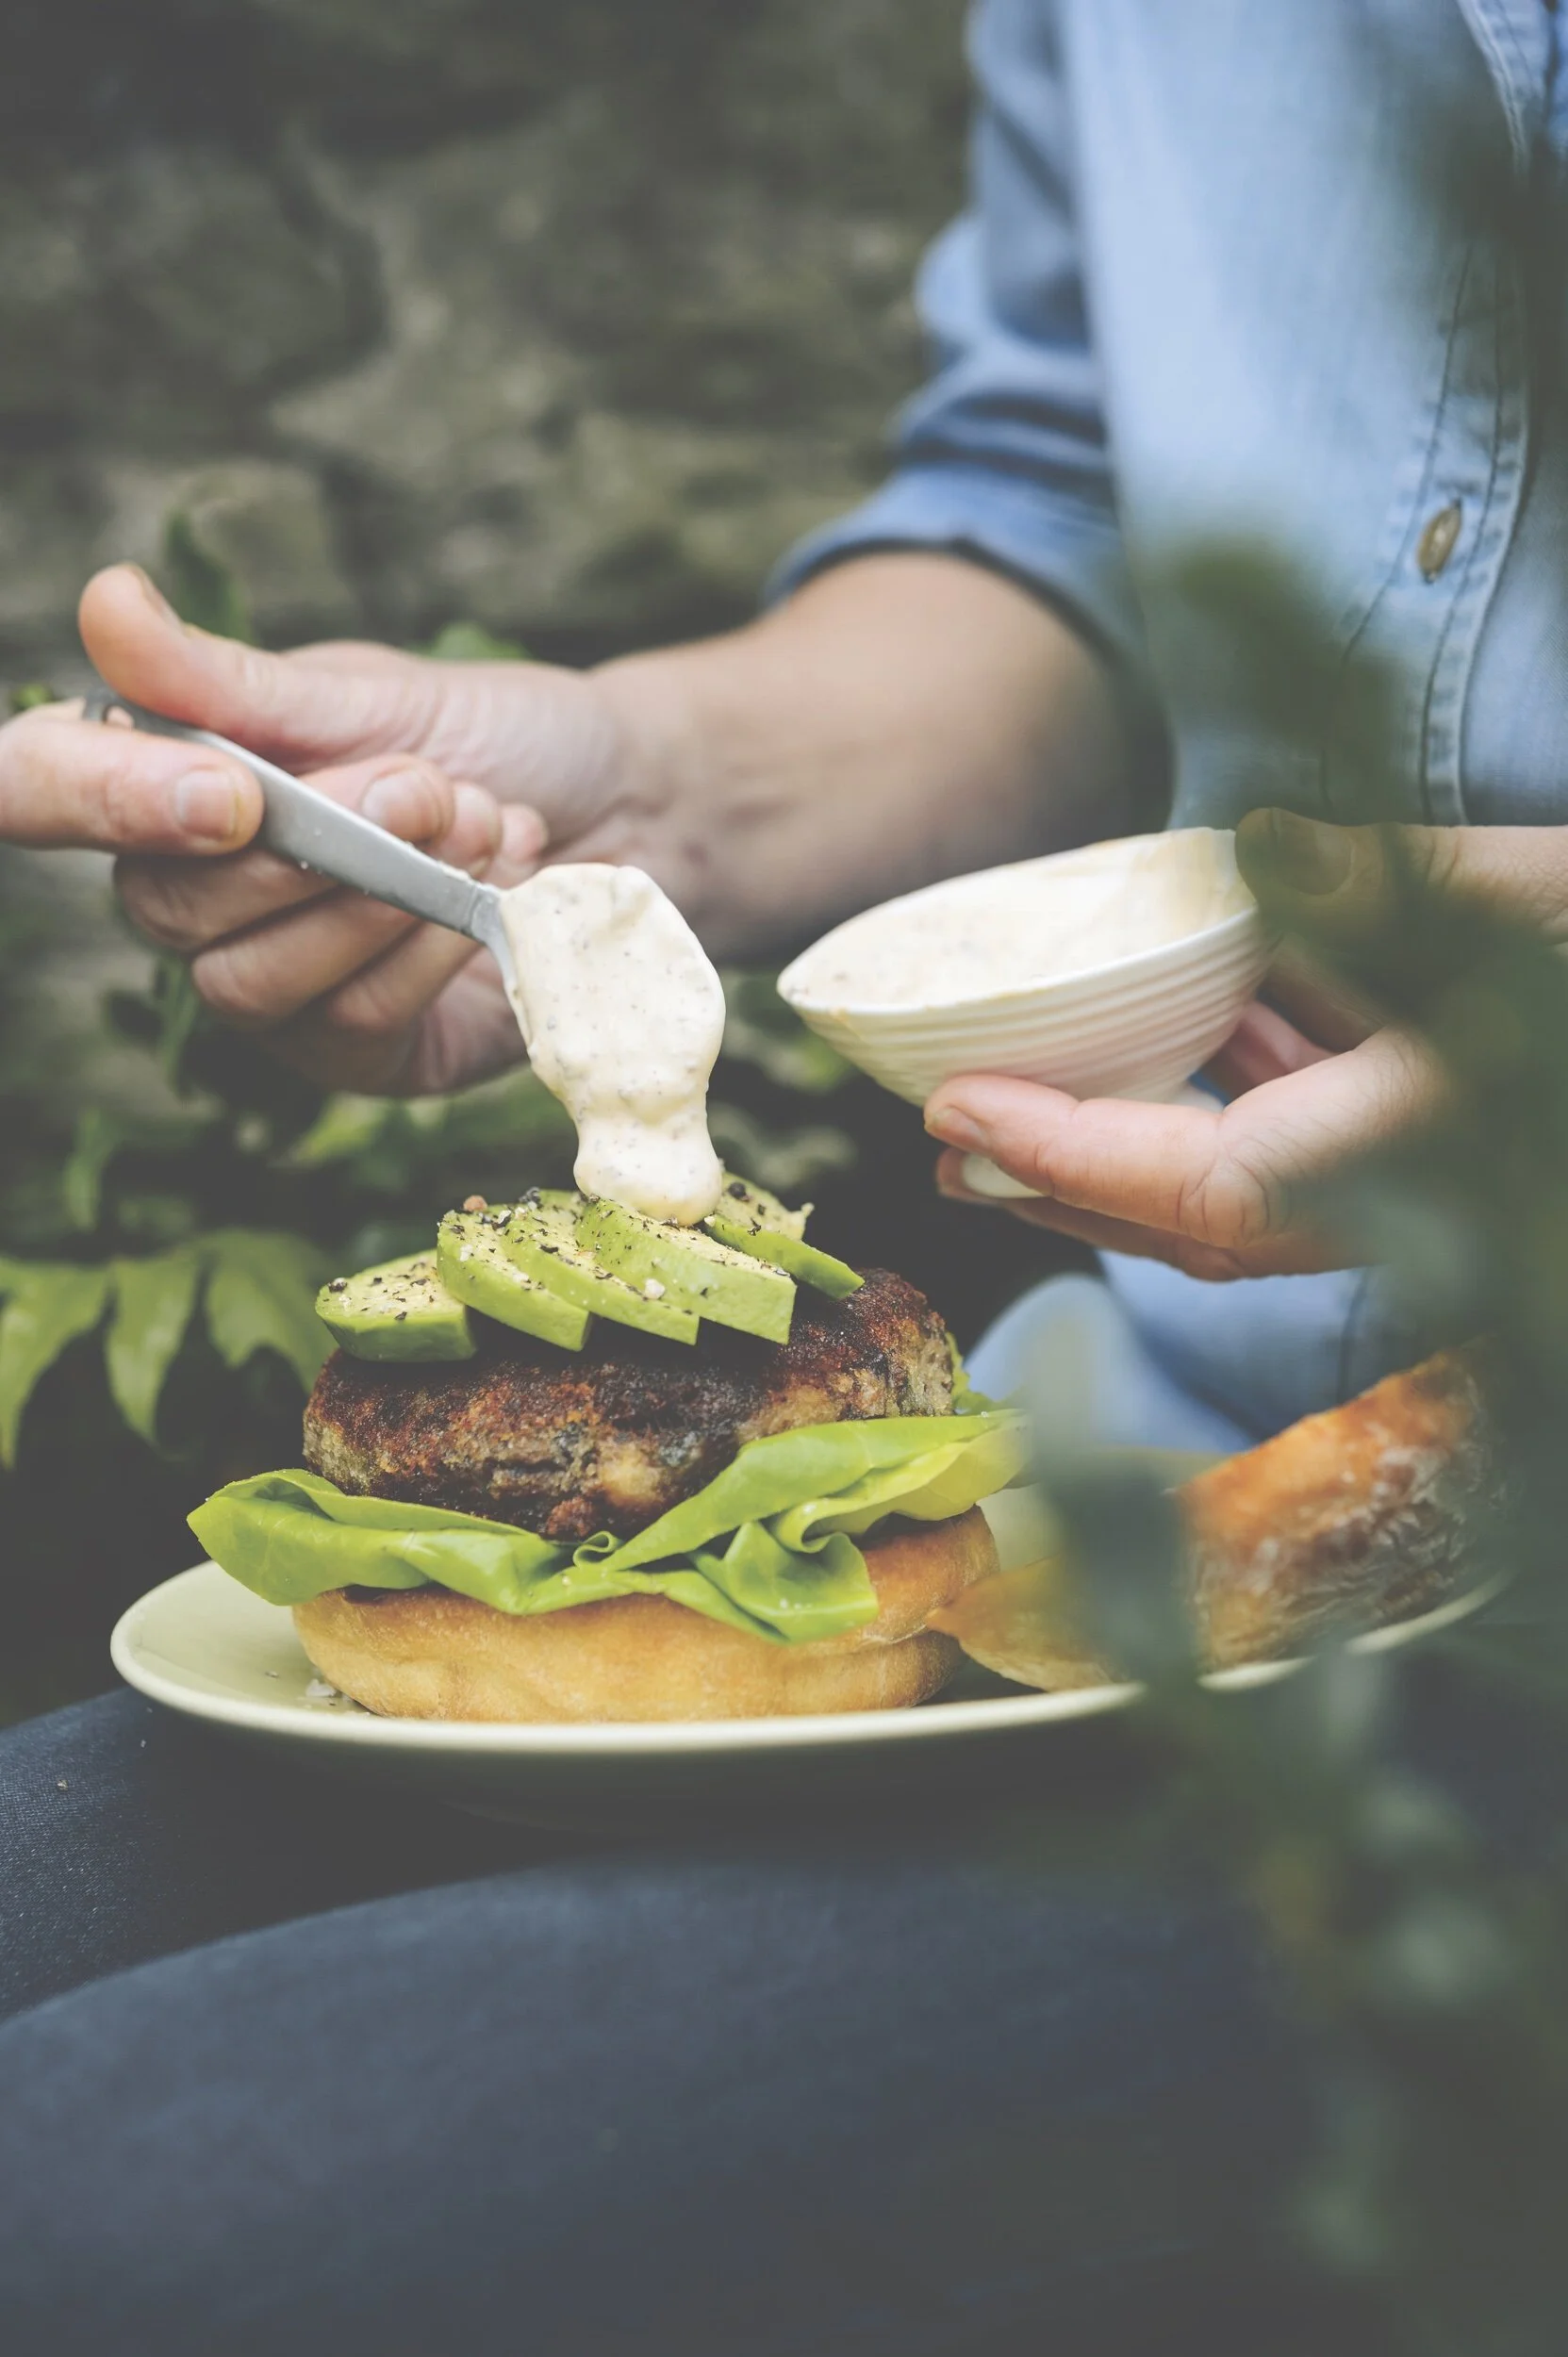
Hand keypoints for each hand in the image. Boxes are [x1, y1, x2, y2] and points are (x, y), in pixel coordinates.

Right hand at [0, 566, 629, 1092]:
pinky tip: (496, 892)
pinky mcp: (357, 1056)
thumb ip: (232, 680)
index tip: (230, 787)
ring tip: (477, 824)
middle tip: (428, 783)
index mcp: (173, 786)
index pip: (47, 796)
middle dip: (316, 844)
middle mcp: (200, 900)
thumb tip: (102, 605)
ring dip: (380, 899)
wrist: (636, 809)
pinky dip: (428, 950)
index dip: (102, 795)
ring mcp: (276, 991)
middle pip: (170, 909)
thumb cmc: (495, 738)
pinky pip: (349, 1024)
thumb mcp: (369, 691)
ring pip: (254, 982)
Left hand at [925, 812, 1567, 1280]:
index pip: (1206, 1190)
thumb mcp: (1528, 897)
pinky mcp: (1436, 1133)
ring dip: (1129, 1157)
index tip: (958, 1119)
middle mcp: (1407, 1190)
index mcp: (1417, 1153)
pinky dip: (1224, 1103)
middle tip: (945, 1143)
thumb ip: (1394, 884)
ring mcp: (1422, 1176)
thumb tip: (1263, 849)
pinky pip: (1302, 1144)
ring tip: (1020, 1107)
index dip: (1075, 1161)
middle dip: (1068, 1191)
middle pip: (1198, 1224)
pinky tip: (1185, 1034)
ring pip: (1243, 1194)